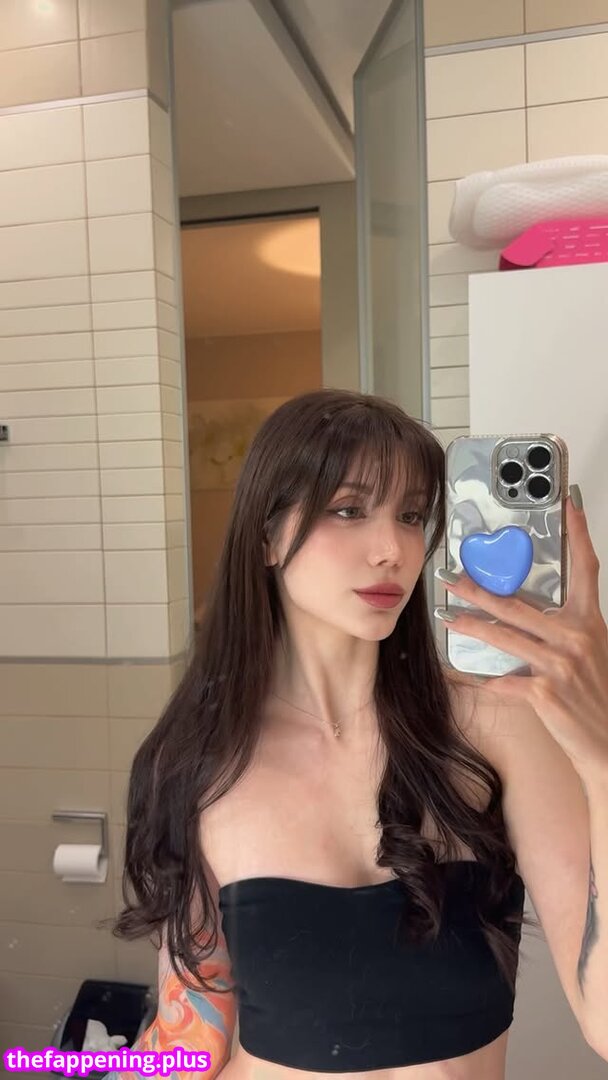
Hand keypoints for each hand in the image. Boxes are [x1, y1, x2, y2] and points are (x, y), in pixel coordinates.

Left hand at [435, 489, 607, 780]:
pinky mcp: (545, 693)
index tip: (569, 504)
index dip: (578, 534)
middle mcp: (576, 637)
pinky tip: (463, 673)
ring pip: (504, 638)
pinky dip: (481, 678)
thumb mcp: (590, 651)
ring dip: (470, 627)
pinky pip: (503, 681)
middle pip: (519, 605)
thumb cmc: (597, 694)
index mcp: (591, 621)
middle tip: (453, 579)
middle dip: (479, 590)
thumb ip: (565, 628)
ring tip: (448, 618)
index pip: (587, 568)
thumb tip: (529, 612)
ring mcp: (560, 665)